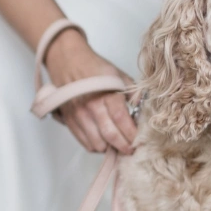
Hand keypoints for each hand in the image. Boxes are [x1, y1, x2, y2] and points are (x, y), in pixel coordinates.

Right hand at [43, 28, 136, 155]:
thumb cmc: (95, 68)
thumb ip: (133, 93)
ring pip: (97, 143)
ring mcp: (79, 115)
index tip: (140, 140)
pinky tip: (103, 141)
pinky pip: (85, 143)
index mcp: (107, 93)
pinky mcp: (70, 121)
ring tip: (117, 144)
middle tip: (132, 149)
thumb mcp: (118, 76)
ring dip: (110, 148)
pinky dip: (96, 146)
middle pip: (110, 135)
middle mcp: (91, 106)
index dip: (132, 134)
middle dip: (124, 146)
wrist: (67, 61)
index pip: (121, 119)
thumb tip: (143, 111)